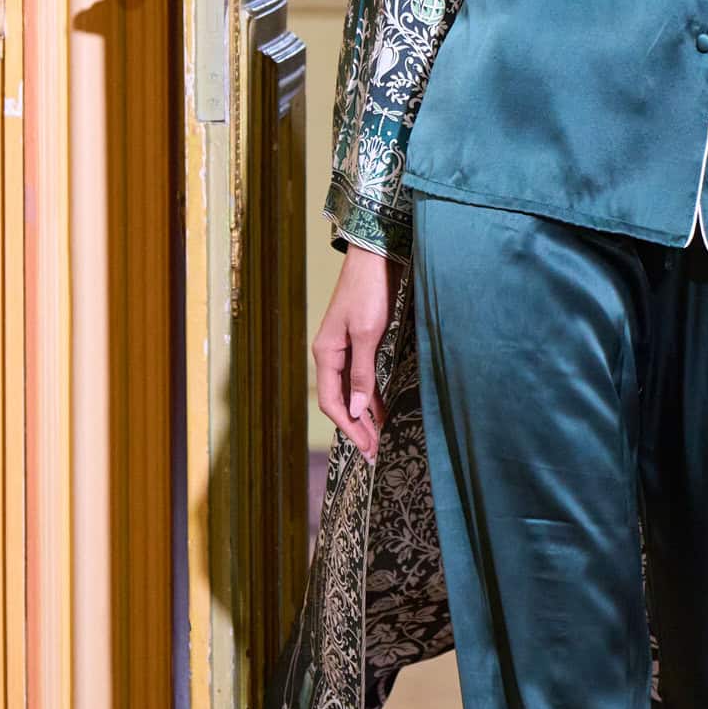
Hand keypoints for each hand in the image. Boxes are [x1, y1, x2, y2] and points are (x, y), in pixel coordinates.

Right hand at [312, 243, 400, 461]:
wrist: (377, 255)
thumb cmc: (370, 291)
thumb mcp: (368, 334)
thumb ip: (361, 372)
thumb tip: (356, 409)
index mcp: (326, 352)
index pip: (331, 402)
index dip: (349, 428)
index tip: (367, 449)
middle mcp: (330, 353)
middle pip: (338, 400)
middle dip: (356, 428)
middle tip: (374, 453)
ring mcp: (344, 347)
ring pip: (349, 391)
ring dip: (364, 415)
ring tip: (379, 439)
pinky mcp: (359, 341)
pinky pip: (360, 378)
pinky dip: (370, 397)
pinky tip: (382, 411)